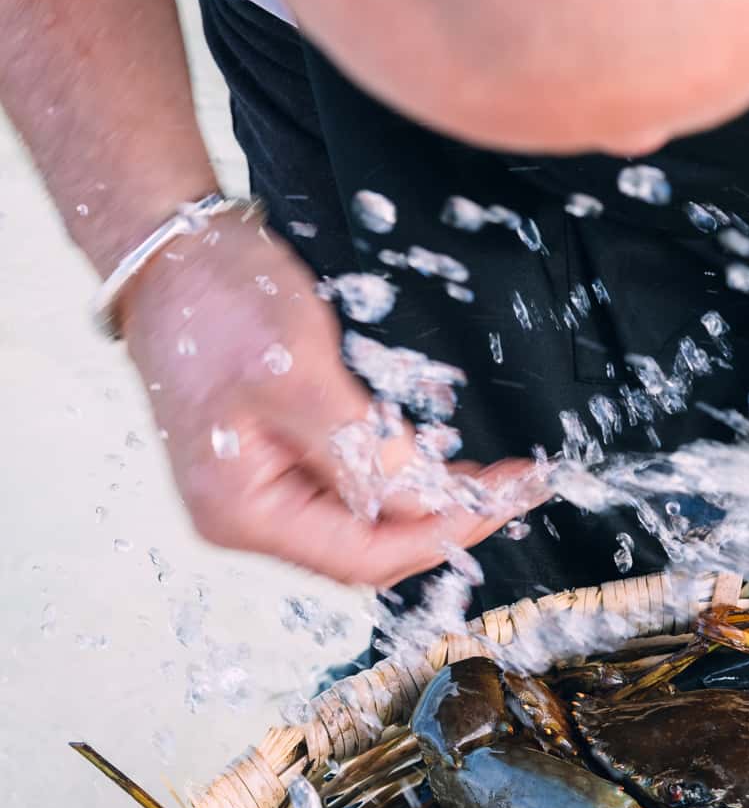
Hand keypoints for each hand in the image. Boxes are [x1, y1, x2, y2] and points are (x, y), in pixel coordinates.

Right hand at [118, 207, 542, 583]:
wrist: (173, 251)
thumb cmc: (217, 302)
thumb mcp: (299, 375)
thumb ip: (363, 451)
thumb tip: (429, 501)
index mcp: (242, 512)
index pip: (362, 557)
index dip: (440, 532)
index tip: (501, 501)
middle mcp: (249, 517)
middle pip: (369, 548)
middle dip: (445, 519)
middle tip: (515, 488)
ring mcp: (264, 491)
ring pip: (369, 522)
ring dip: (431, 501)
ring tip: (494, 478)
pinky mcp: (283, 461)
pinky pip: (356, 489)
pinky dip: (403, 476)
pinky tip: (443, 462)